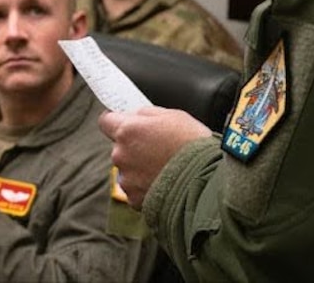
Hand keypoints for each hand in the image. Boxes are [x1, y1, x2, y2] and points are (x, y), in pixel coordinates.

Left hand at [98, 107, 212, 208]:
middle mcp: (121, 155)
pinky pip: (136, 190)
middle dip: (134, 147)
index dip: (116, 121)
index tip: (124, 123)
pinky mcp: (135, 199)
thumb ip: (147, 114)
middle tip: (158, 149)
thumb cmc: (194, 146)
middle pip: (119, 148)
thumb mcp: (173, 116)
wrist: (208, 182)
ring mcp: (127, 179)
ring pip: (128, 170)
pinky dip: (147, 187)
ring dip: (140, 169)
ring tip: (166, 169)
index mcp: (128, 131)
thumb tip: (136, 115)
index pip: (105, 121)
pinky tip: (166, 183)